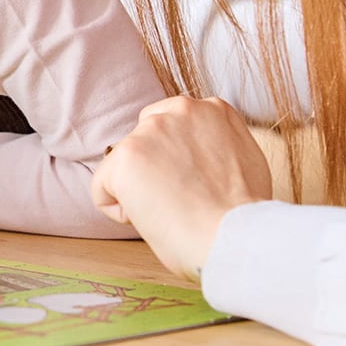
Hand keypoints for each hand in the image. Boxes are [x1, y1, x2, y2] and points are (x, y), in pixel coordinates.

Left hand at [91, 96, 271, 281]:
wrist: (236, 236)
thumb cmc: (242, 216)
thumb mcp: (244, 160)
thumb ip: (216, 145)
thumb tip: (197, 155)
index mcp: (212, 109)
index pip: (173, 126)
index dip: (176, 161)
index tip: (194, 185)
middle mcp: (181, 109)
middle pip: (144, 139)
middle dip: (152, 168)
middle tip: (178, 200)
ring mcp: (150, 131)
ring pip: (123, 164)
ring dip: (138, 190)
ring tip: (170, 211)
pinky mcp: (125, 157)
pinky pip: (102, 189)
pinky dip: (117, 210)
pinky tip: (147, 220)